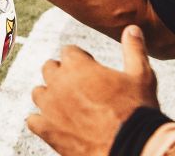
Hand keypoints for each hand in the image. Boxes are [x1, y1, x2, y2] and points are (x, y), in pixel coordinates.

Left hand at [27, 26, 160, 155]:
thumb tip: (132, 29)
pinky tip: (55, 124)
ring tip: (67, 104)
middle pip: (50, 68)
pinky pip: (33, 121)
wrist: (133, 146)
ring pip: (39, 93)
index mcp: (78, 66)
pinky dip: (42, 121)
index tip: (91, 68)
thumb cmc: (137, 111)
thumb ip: (134, 49)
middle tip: (80, 86)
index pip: (68, 51)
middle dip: (62, 73)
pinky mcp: (47, 130)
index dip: (81, 58)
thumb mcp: (141, 75)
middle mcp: (59, 83)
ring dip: (50, 95)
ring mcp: (50, 108)